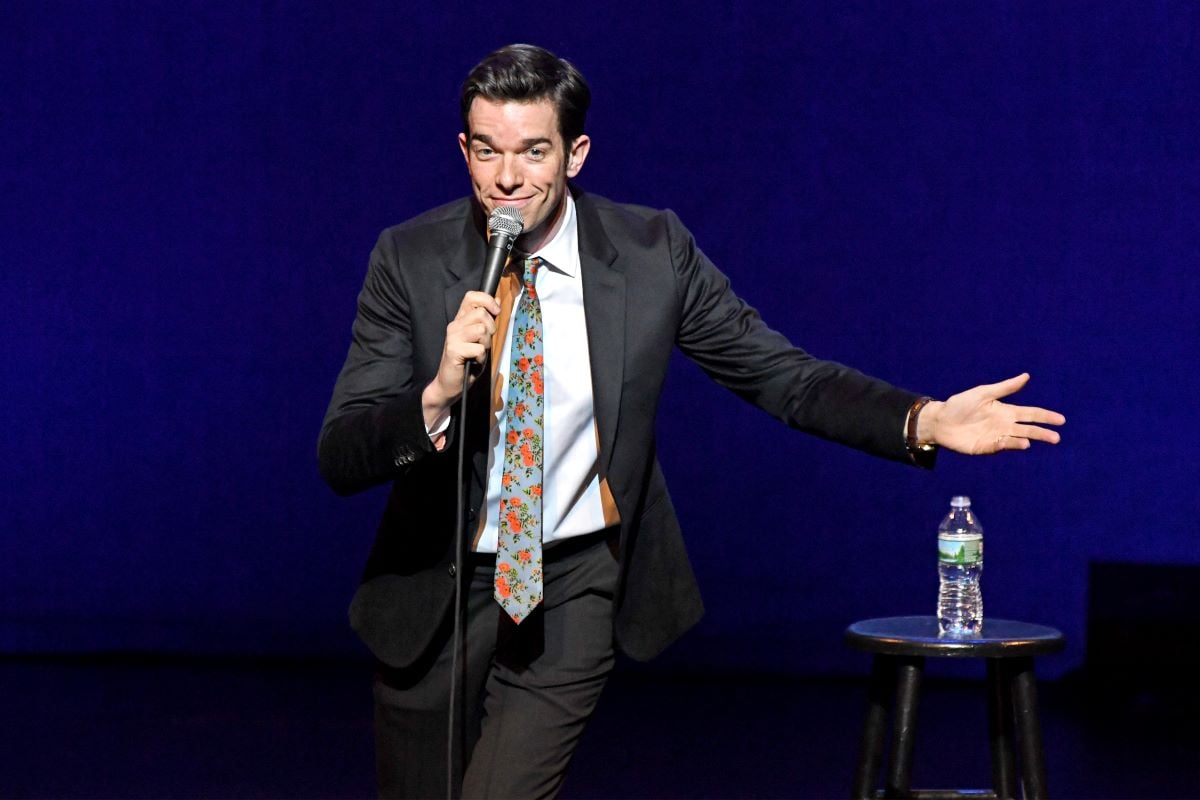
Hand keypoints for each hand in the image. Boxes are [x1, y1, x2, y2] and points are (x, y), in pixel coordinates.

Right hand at [422, 290, 499, 425]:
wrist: (450, 384)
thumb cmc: (467, 361)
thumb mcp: (479, 338)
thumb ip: (485, 321)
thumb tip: (498, 301)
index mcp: (460, 319)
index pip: (471, 296)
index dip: (487, 300)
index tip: (496, 312)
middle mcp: (454, 325)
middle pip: (481, 313)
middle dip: (491, 328)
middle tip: (484, 343)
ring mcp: (453, 337)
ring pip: (481, 330)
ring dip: (486, 344)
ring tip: (478, 353)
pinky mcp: (453, 350)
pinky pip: (479, 348)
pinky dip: (481, 357)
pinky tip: (474, 361)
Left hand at [919, 373, 1064, 454]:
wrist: (939, 420)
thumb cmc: (960, 404)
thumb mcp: (983, 393)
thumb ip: (1005, 388)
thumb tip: (1026, 376)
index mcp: (1006, 411)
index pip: (1030, 414)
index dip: (1045, 416)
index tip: (1060, 420)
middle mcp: (1004, 425)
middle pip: (1028, 429)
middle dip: (1042, 433)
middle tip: (1056, 437)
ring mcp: (996, 437)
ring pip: (1017, 439)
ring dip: (1027, 440)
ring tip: (1032, 440)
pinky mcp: (986, 447)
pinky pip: (1001, 446)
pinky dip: (1010, 445)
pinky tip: (1019, 443)